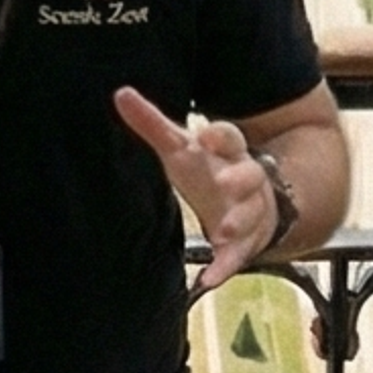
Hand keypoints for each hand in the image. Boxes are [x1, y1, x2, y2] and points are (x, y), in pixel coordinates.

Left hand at [115, 89, 280, 292]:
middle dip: (240, 178)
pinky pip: (239, 254)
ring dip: (240, 221)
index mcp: (227, 152)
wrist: (248, 200)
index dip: (220, 136)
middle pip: (249, 174)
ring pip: (252, 213)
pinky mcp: (246, 241)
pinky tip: (209, 280)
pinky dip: (226, 266)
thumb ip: (152, 123)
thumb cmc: (205, 168)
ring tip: (225, 231)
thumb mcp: (180, 147)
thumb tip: (120, 93)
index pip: (229, 137)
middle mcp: (244, 178)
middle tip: (224, 181)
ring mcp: (249, 210)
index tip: (206, 135)